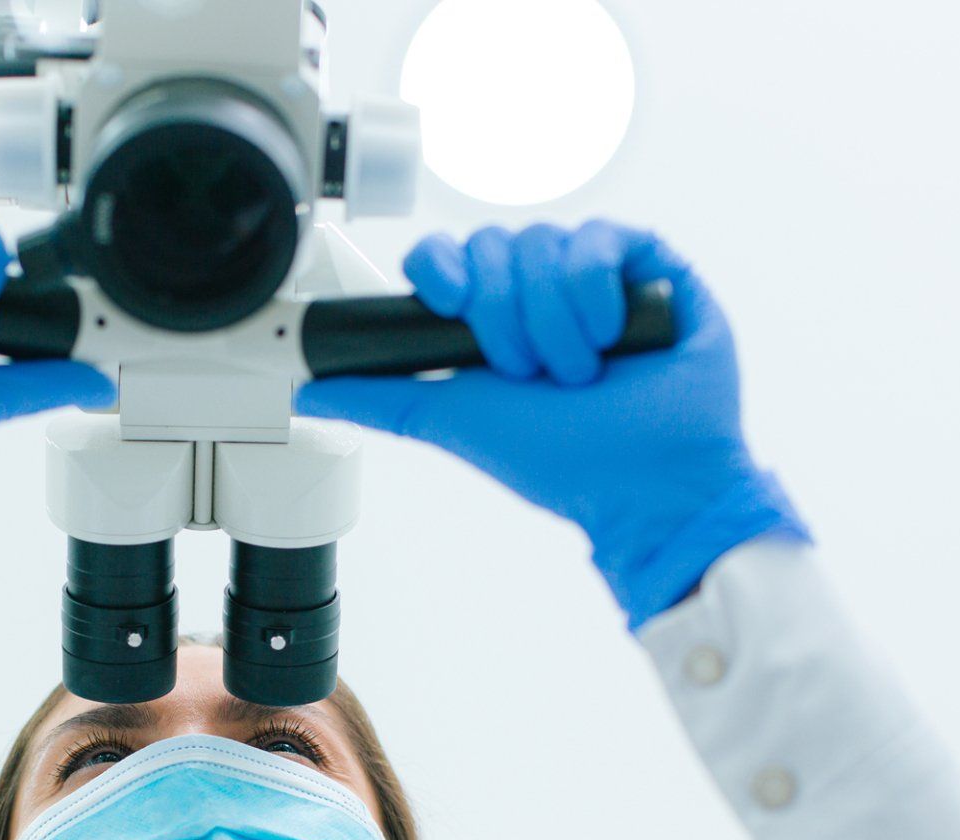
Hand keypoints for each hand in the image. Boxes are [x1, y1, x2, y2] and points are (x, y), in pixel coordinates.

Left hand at [295, 221, 806, 628]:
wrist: (645, 483)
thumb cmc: (561, 459)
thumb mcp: (451, 420)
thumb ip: (380, 399)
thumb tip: (307, 392)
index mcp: (493, 319)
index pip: (448, 258)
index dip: (442, 271)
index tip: (448, 304)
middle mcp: (543, 291)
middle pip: (493, 247)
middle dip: (504, 317)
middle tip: (530, 372)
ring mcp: (598, 276)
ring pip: (544, 243)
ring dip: (554, 320)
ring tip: (580, 372)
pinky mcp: (652, 266)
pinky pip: (603, 236)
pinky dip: (598, 291)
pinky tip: (615, 338)